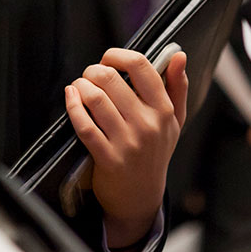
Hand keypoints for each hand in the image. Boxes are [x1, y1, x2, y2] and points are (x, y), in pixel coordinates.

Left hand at [65, 48, 186, 249]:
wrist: (141, 196)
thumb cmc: (155, 151)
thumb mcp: (174, 120)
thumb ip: (177, 86)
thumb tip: (179, 55)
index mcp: (163, 110)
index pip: (140, 65)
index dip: (117, 55)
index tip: (108, 60)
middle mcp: (147, 125)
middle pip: (110, 78)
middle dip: (92, 70)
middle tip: (90, 76)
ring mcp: (127, 142)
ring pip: (95, 98)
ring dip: (80, 85)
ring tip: (79, 87)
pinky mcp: (107, 158)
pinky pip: (84, 125)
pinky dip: (72, 105)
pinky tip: (71, 97)